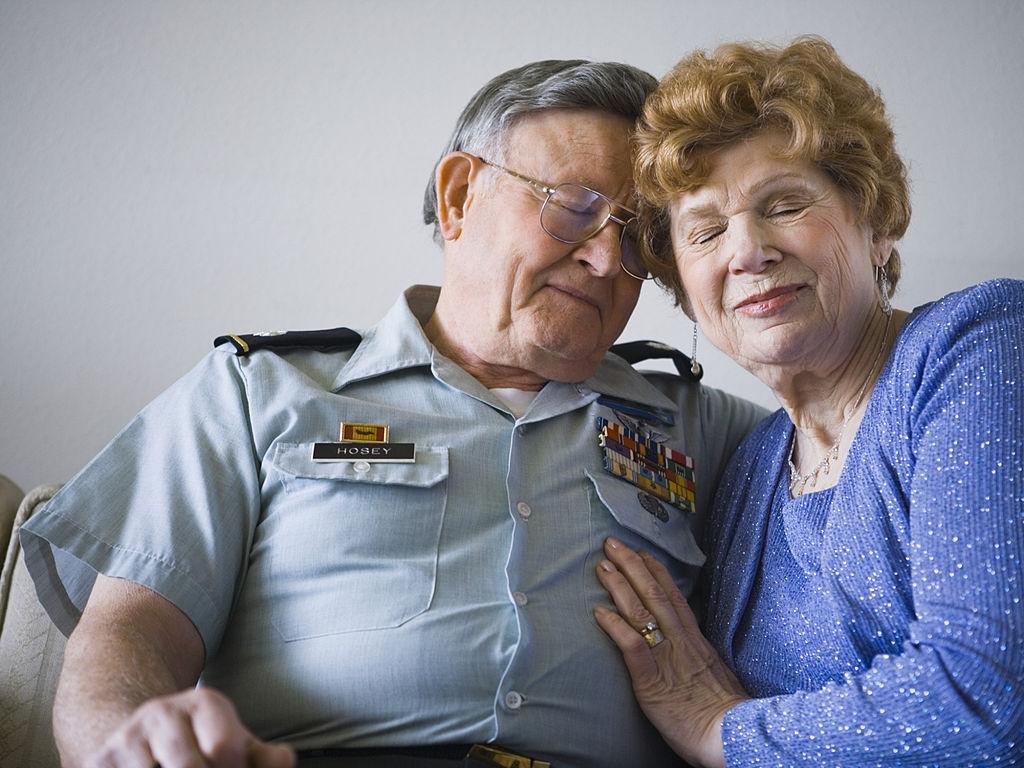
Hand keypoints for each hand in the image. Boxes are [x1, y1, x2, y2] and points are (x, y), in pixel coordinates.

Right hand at [83, 688, 294, 767]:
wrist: (139, 734)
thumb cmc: (200, 745)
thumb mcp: (235, 745)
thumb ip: (262, 757)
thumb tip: (284, 761)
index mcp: (205, 704)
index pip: (223, 748)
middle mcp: (163, 712)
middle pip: (187, 767)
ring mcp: (127, 736)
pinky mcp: (99, 760)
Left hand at [594, 538, 747, 767]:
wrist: (731, 735)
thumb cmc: (724, 711)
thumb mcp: (716, 672)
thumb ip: (700, 655)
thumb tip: (691, 645)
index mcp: (695, 639)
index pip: (673, 595)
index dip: (655, 572)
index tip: (641, 552)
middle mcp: (680, 641)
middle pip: (654, 593)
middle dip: (632, 566)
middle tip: (612, 544)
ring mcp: (666, 657)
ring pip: (641, 611)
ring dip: (619, 586)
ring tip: (602, 566)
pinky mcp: (651, 680)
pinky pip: (632, 646)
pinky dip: (615, 626)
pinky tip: (599, 612)